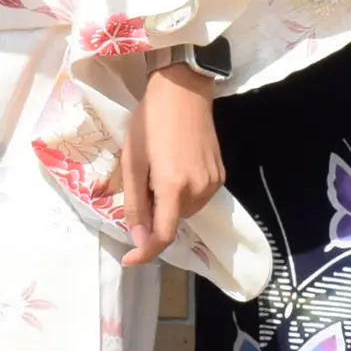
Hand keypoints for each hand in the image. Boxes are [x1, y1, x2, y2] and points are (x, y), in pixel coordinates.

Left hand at [117, 62, 225, 268]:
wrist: (183, 90)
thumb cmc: (150, 121)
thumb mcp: (132, 160)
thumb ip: (135, 203)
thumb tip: (138, 238)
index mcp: (174, 187)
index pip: (163, 236)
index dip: (146, 252)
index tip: (129, 260)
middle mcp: (198, 190)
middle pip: (172, 220)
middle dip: (153, 213)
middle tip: (141, 182)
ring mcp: (213, 183)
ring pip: (184, 210)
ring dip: (168, 203)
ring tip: (157, 170)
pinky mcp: (220, 174)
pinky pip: (197, 196)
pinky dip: (182, 192)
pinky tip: (173, 166)